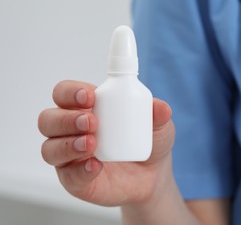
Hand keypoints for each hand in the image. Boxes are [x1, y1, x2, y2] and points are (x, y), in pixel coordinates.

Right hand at [38, 80, 174, 206]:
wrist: (151, 176)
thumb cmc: (146, 141)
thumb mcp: (158, 125)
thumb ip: (159, 114)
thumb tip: (161, 107)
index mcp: (85, 108)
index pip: (64, 94)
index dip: (70, 92)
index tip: (90, 96)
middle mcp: (70, 130)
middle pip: (48, 119)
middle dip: (66, 118)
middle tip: (92, 121)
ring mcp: (70, 156)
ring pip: (50, 148)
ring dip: (68, 144)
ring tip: (92, 143)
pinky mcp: (75, 180)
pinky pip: (68, 176)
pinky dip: (80, 170)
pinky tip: (95, 166)